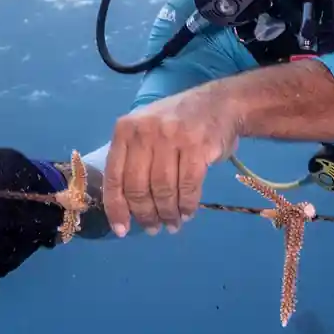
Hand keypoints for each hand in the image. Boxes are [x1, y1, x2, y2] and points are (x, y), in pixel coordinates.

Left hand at [105, 83, 241, 235]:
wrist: (220, 103)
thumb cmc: (178, 123)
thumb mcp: (146, 131)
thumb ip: (132, 160)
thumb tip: (126, 207)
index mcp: (125, 130)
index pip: (114, 177)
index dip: (117, 208)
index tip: (122, 230)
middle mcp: (144, 132)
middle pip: (138, 187)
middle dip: (145, 215)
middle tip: (153, 229)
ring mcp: (171, 137)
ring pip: (163, 190)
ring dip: (168, 213)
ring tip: (172, 224)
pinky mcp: (197, 145)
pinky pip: (188, 186)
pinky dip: (187, 205)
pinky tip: (187, 213)